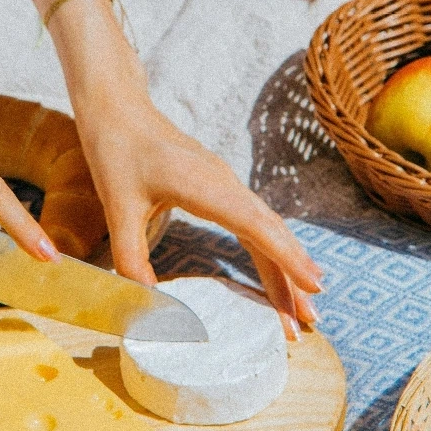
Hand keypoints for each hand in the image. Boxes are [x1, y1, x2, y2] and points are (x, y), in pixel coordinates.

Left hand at [73, 90, 322, 340]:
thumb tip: (149, 303)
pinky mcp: (219, 186)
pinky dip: (270, 250)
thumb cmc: (116, 152)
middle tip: (310, 322)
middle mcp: (223, 182)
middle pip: (269, 231)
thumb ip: (131, 257)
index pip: (255, 224)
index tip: (314, 286)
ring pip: (265, 228)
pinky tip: (279, 271)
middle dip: (292, 277)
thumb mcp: (117, 206)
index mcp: (203, 185)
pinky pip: (253, 221)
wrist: (118, 109)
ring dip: (284, 267)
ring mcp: (224, 182)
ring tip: (302, 309)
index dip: (286, 256)